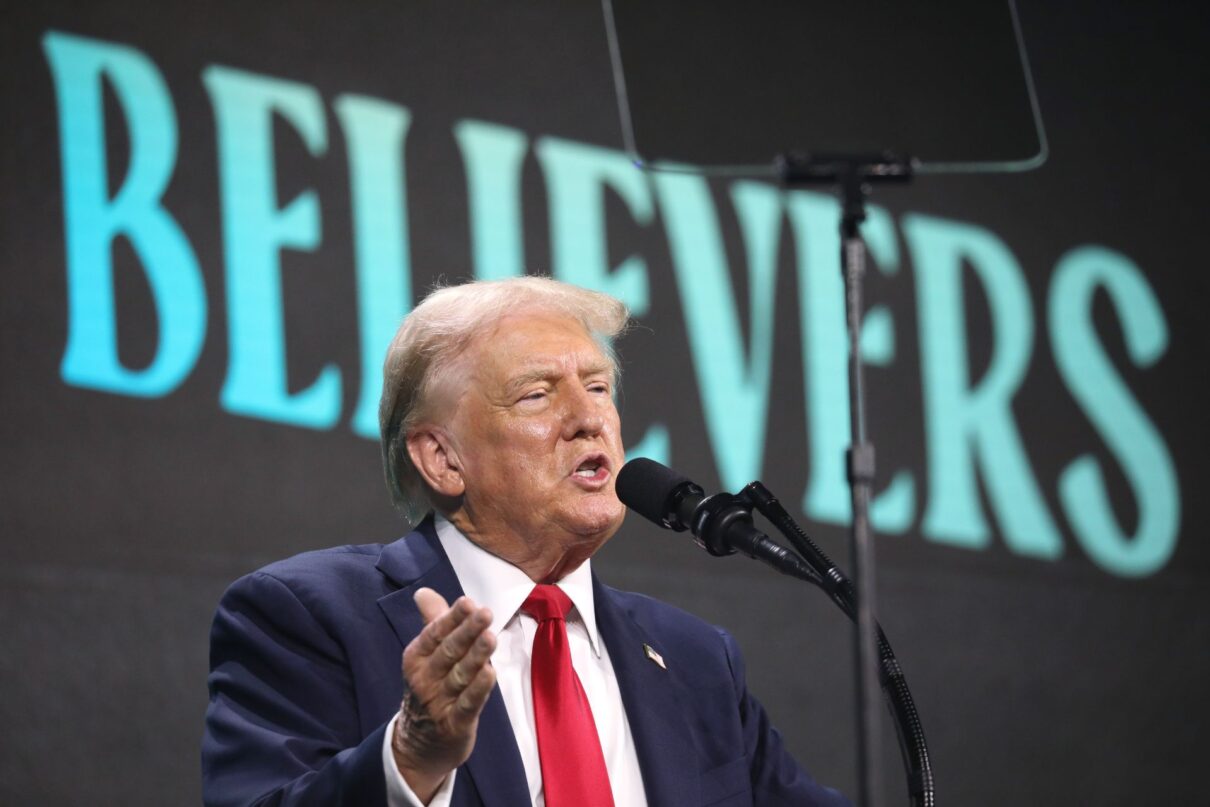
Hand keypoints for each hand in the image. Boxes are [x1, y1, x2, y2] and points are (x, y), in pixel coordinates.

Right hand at [392, 588, 496, 802]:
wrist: (419, 743)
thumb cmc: (430, 688)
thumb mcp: (426, 656)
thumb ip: (432, 622)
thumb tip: (423, 591)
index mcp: (416, 658)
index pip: (434, 634)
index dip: (452, 618)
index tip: (468, 602)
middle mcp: (424, 679)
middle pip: (448, 652)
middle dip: (467, 632)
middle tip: (484, 613)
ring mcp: (438, 703)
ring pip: (460, 675)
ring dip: (475, 656)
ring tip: (490, 637)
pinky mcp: (455, 724)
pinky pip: (468, 704)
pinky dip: (478, 689)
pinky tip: (490, 674)